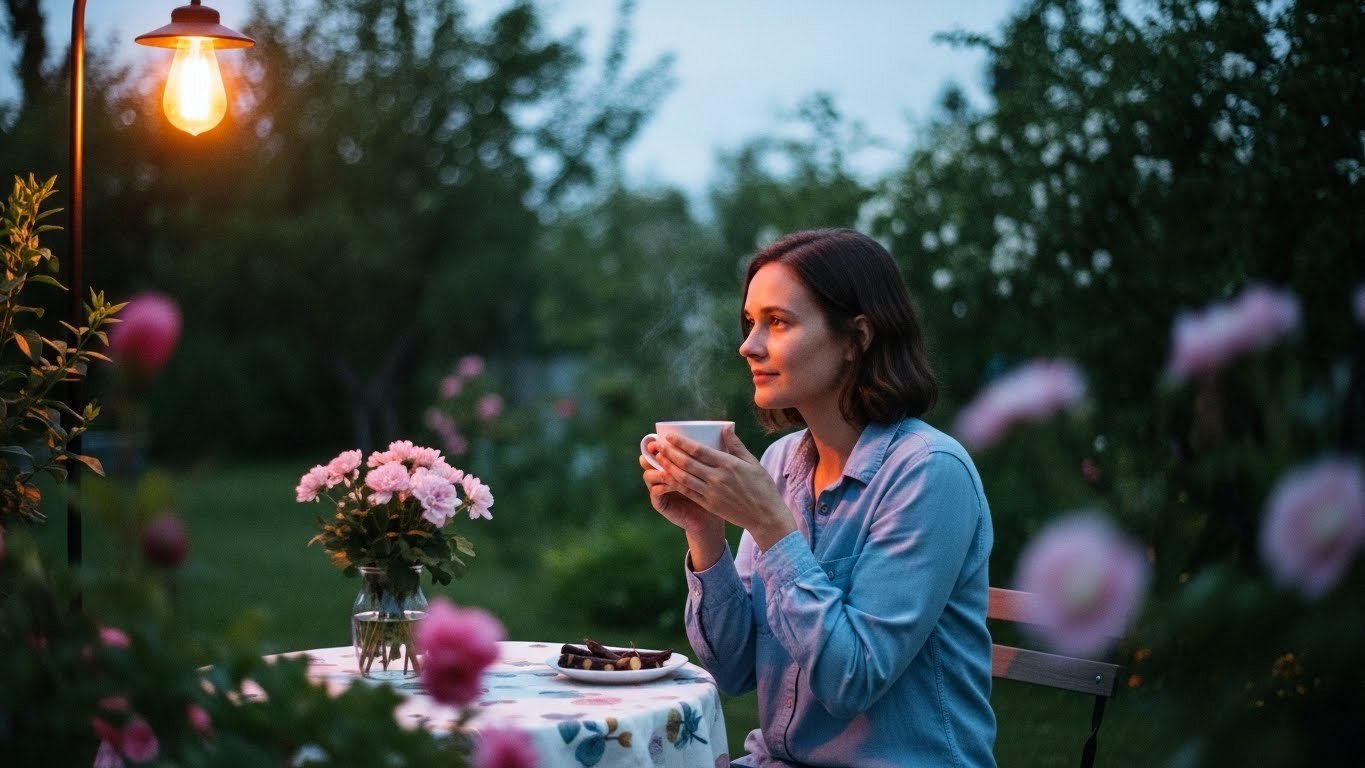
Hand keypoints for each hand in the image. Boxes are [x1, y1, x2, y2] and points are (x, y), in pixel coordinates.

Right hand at [641, 446, 726, 568]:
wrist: (710, 520)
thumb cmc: (716, 493)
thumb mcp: (719, 469)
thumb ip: (722, 449)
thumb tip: (728, 426)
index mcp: (676, 466)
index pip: (664, 450)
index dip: (662, 442)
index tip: (666, 435)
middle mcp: (664, 476)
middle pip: (652, 461)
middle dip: (653, 453)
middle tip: (657, 447)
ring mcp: (661, 490)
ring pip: (650, 475)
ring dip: (656, 468)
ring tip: (663, 463)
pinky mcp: (662, 504)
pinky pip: (656, 493)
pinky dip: (661, 485)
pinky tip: (667, 480)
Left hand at [649, 425, 796, 550]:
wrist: (765, 516)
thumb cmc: (762, 486)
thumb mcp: (752, 462)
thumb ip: (736, 445)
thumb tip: (726, 427)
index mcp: (728, 464)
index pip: (698, 450)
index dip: (681, 442)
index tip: (670, 436)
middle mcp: (717, 477)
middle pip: (687, 463)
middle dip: (670, 453)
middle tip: (658, 445)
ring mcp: (712, 492)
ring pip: (684, 478)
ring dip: (669, 467)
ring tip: (659, 459)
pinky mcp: (709, 504)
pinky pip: (689, 492)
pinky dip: (676, 484)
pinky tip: (668, 477)